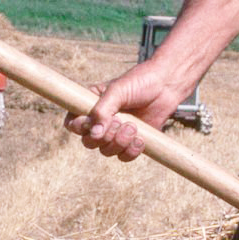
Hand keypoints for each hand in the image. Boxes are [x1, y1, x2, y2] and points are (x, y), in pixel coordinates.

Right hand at [64, 62, 184, 161]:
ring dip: (120, 142)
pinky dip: (131, 151)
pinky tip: (141, 139)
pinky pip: (123, 156)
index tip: (94, 122)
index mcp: (90, 105)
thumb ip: (102, 110)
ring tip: (134, 126)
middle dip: (105, 136)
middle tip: (121, 121)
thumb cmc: (139, 83)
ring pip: (106, 151)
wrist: (166, 86)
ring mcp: (115, 133)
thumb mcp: (117, 91)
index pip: (73, 124)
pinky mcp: (131, 142)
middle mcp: (100, 121)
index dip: (81, 128)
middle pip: (89, 142)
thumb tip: (94, 134)